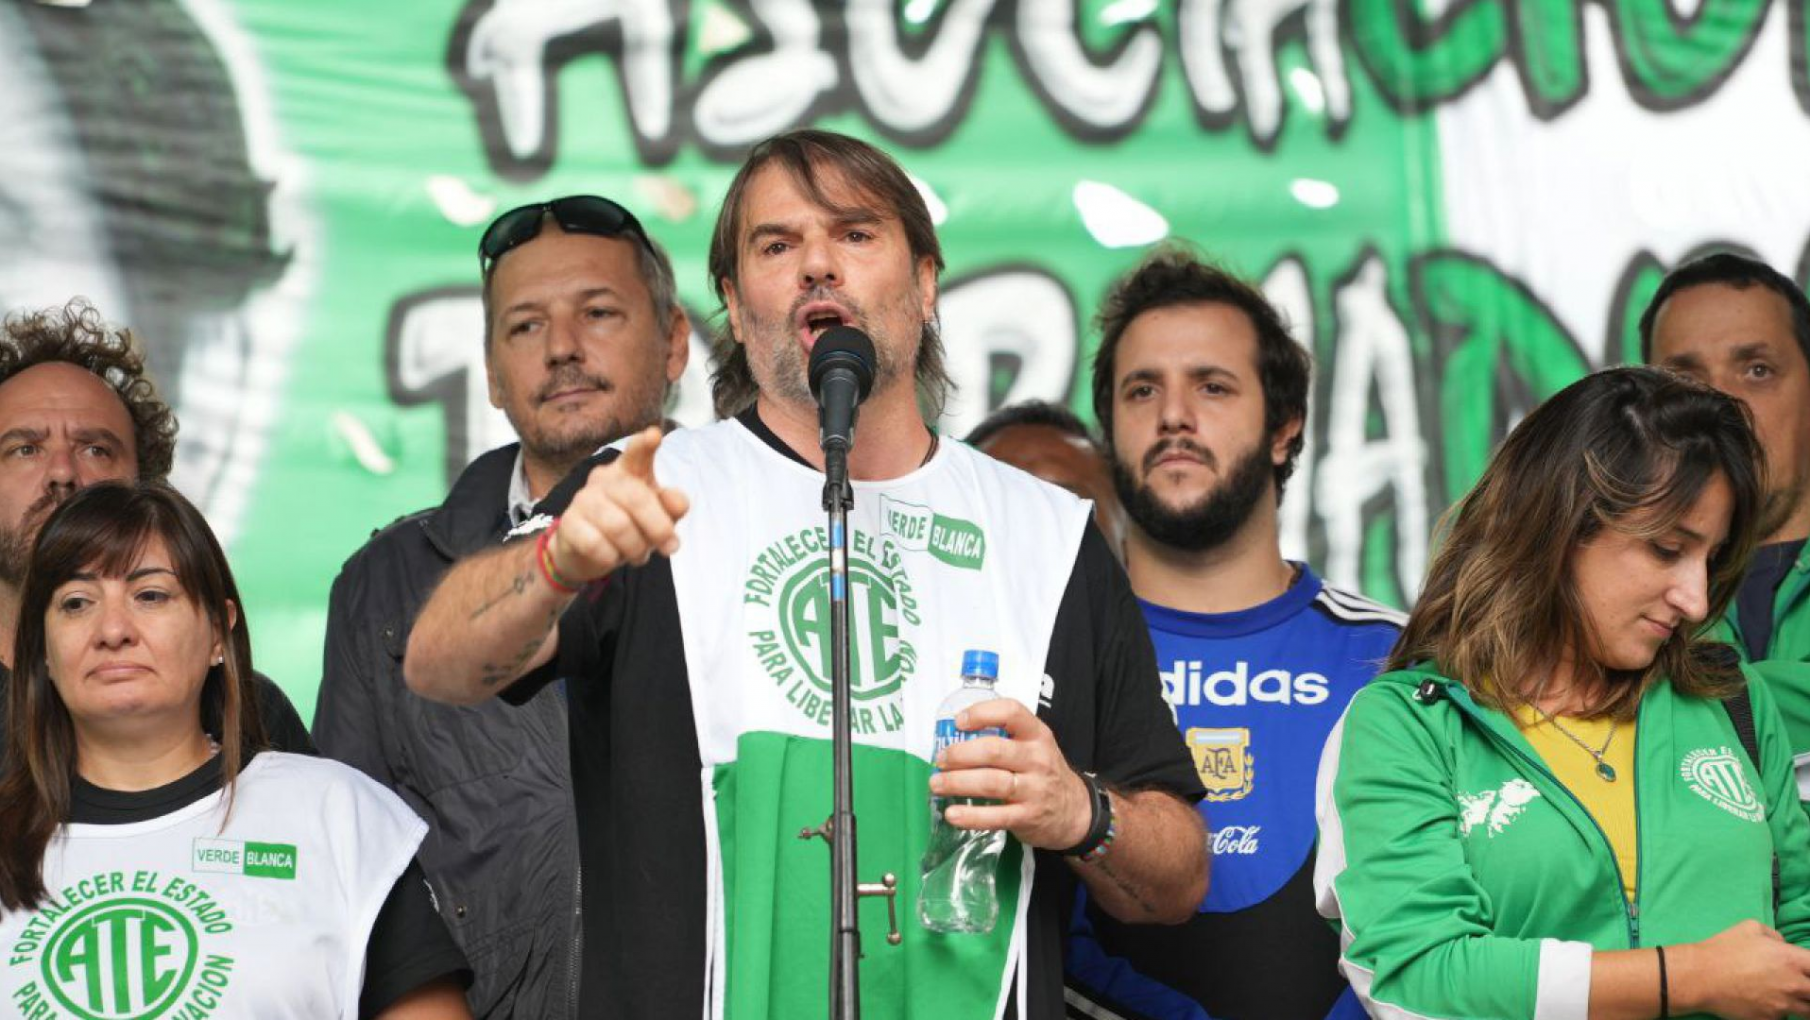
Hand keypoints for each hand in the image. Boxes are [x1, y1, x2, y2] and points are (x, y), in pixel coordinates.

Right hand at [548, 427, 690, 582]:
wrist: (588, 552)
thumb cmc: (631, 525)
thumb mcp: (659, 517)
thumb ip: (672, 507)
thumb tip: (679, 503)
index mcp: (629, 470)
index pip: (637, 453)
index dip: (645, 445)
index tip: (654, 435)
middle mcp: (604, 478)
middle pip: (638, 499)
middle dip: (659, 529)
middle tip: (669, 547)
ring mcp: (583, 499)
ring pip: (618, 526)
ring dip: (636, 548)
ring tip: (638, 554)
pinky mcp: (568, 523)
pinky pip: (596, 545)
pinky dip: (611, 558)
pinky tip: (612, 557)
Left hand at [928, 697, 1092, 850]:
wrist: (1075, 811)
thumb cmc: (1044, 773)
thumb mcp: (1034, 746)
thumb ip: (1004, 738)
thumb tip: (955, 736)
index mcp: (1036, 735)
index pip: (1011, 712)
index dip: (982, 713)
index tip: (959, 722)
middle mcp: (1036, 759)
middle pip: (994, 751)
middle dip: (960, 754)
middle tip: (941, 760)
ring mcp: (1034, 789)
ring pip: (991, 783)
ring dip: (957, 783)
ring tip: (937, 784)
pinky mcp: (1027, 817)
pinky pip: (995, 816)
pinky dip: (971, 817)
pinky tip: (952, 814)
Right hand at [1672, 920, 1809, 1018]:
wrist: (1700, 977)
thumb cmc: (1723, 949)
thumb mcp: (1750, 928)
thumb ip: (1775, 936)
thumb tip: (1783, 945)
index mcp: (1791, 959)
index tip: (1808, 969)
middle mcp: (1793, 985)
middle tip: (1801, 986)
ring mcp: (1782, 1006)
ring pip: (1807, 1012)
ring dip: (1801, 1003)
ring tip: (1785, 996)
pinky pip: (1783, 1018)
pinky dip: (1778, 1012)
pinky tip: (1765, 1003)